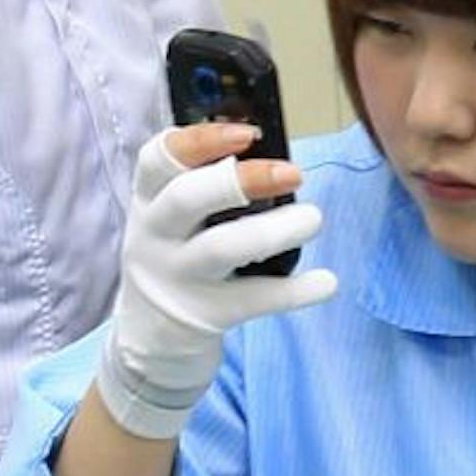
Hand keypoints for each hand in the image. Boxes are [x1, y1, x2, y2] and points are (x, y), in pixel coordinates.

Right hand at [95, 122, 336, 441]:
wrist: (149, 342)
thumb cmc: (177, 259)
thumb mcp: (171, 221)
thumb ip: (203, 188)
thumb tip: (271, 155)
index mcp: (148, 201)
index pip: (157, 159)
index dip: (200, 140)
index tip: (247, 133)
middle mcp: (154, 235)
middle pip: (187, 198)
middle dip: (243, 180)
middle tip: (294, 173)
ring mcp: (176, 278)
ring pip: (221, 249)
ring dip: (274, 231)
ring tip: (313, 219)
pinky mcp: (202, 316)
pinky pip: (251, 299)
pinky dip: (293, 291)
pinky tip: (326, 282)